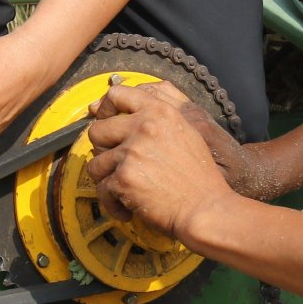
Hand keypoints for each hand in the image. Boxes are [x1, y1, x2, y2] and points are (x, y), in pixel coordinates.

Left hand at [87, 79, 272, 199]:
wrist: (206, 208)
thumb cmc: (198, 176)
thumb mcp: (186, 132)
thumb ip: (155, 118)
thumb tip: (113, 111)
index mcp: (160, 111)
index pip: (117, 94)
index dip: (105, 109)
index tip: (106, 124)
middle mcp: (144, 126)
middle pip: (97, 130)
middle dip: (102, 151)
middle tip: (117, 167)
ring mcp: (132, 152)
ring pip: (95, 163)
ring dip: (107, 180)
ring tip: (125, 190)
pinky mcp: (124, 178)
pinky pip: (102, 190)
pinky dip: (112, 204)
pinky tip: (128, 209)